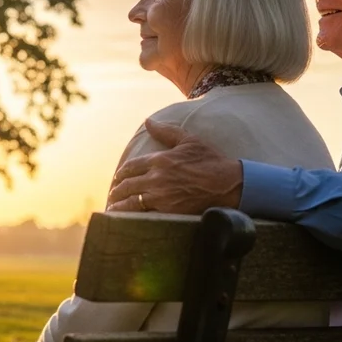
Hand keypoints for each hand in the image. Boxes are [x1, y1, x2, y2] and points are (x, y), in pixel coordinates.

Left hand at [107, 119, 242, 213]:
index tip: (117, 178)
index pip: (131, 167)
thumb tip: (148, 121)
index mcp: (159, 160)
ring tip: (113, 208)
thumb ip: (166, 131)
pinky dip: (132, 217)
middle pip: (127, 185)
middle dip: (117, 190)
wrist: (228, 184)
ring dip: (119, 205)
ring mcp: (161, 196)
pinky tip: (126, 220)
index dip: (121, 173)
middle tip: (113, 194)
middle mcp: (156, 178)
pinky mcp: (168, 212)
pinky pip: (143, 215)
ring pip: (131, 202)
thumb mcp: (189, 140)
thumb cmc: (210, 161)